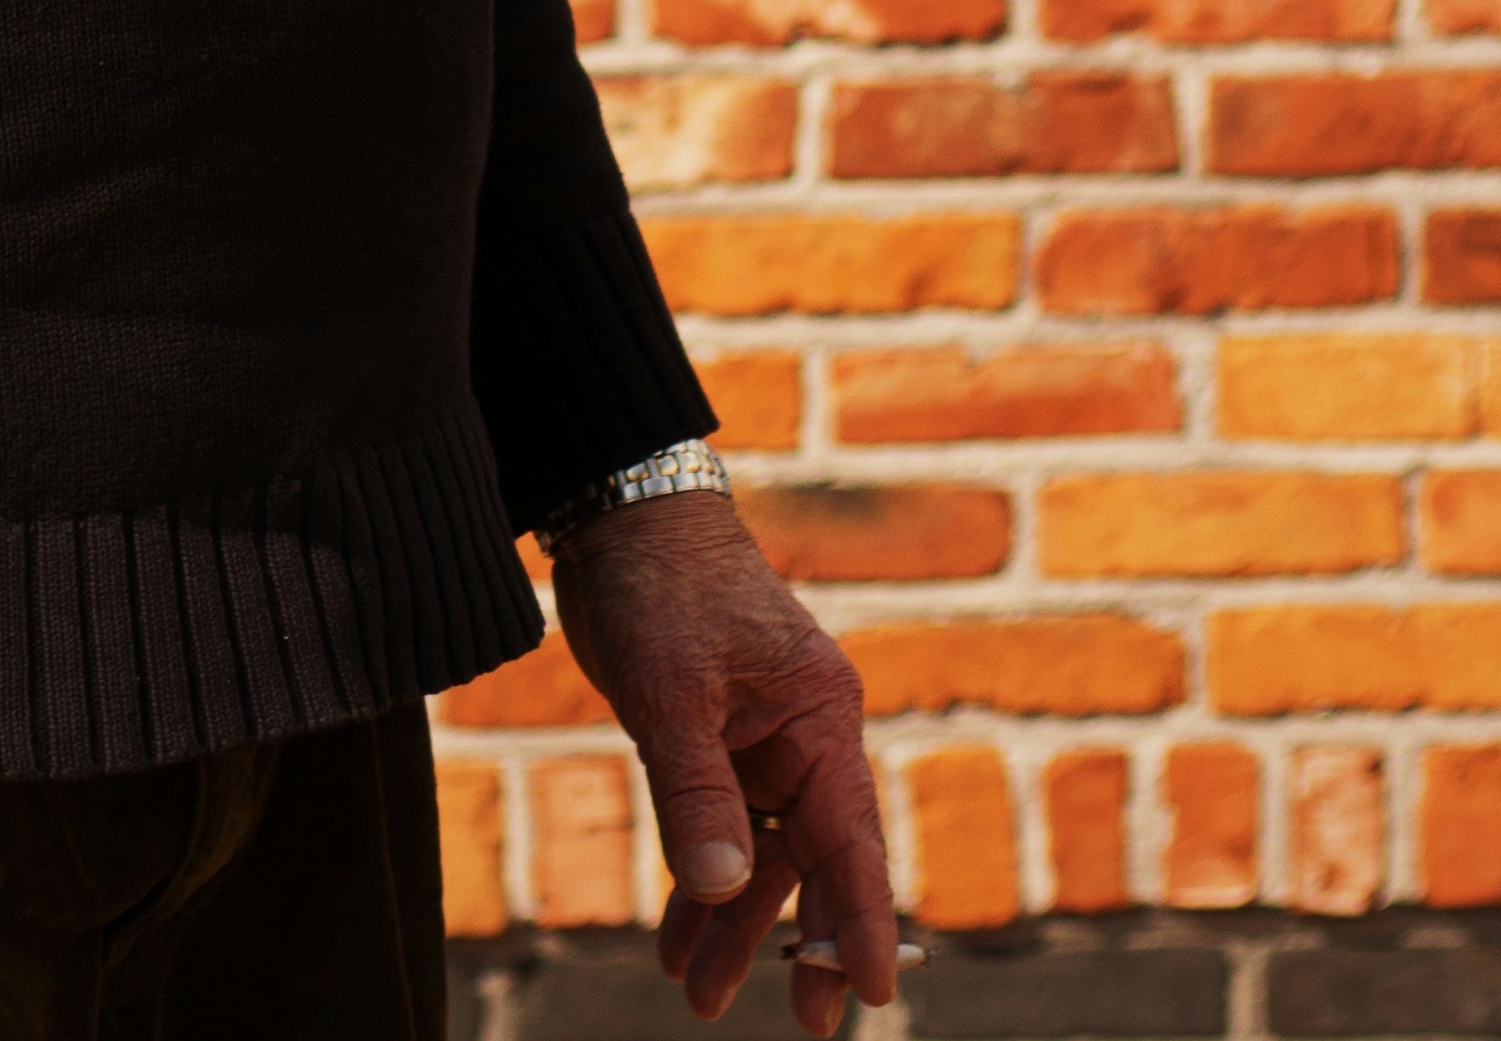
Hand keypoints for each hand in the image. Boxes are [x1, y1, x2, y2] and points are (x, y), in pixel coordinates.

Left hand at [544, 488, 907, 1030]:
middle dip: (805, 942)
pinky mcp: (718, 737)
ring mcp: (762, 737)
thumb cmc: (660, 583)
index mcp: (819, 714)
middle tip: (805, 1025)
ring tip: (700, 994)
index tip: (879, 994)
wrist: (621, 511)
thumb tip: (723, 888)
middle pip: (816, 858)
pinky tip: (679, 934)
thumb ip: (695, 791)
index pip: (853, 837)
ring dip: (734, 920)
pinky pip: (722, 825)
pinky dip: (702, 877)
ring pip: (762, 852)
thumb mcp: (671, 690)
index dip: (865, 920)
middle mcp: (804, 732)